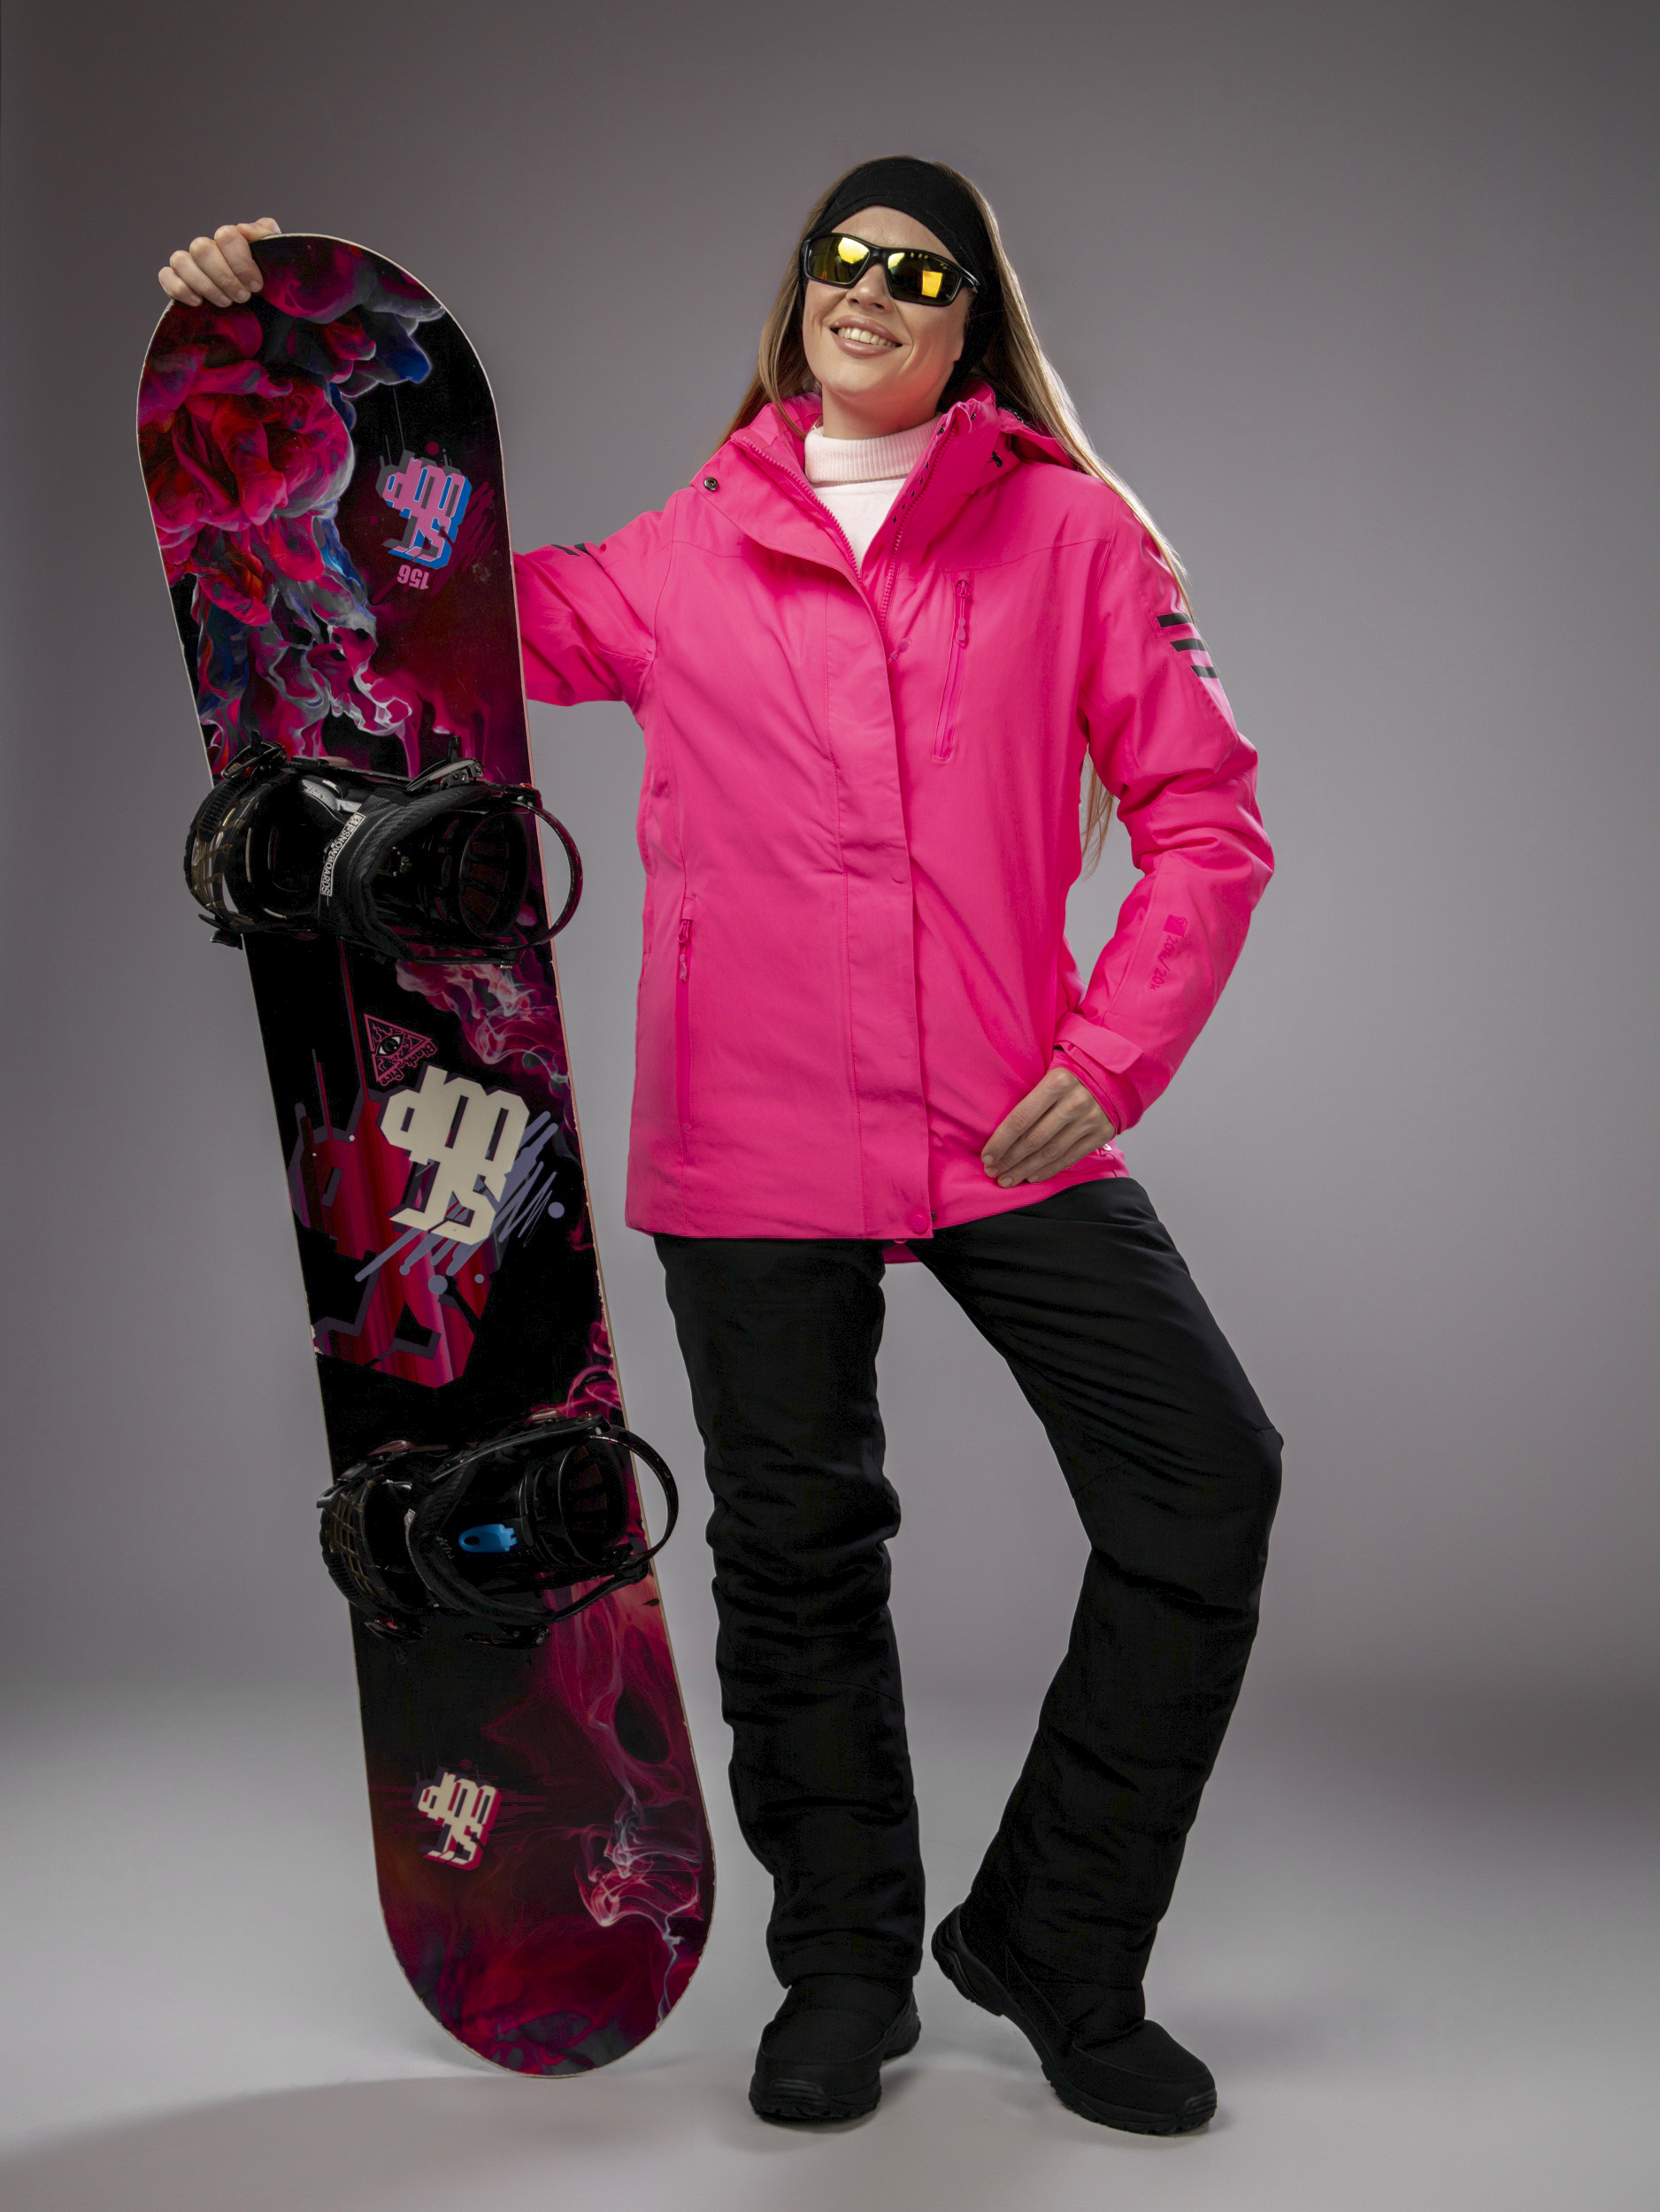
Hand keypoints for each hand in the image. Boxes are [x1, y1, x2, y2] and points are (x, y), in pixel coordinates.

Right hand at [158, 218, 281, 307]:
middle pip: (202, 249)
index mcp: (229, 240)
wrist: (266, 311)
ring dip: (205, 285)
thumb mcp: (275, 257)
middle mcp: (207, 248)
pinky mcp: (177, 281)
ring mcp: (190, 264)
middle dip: (224, 277)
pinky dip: (179, 288)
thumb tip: (243, 228)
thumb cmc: (269, 283)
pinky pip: (166, 275)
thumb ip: (265, 234)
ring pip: (181, 261)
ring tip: (224, 302)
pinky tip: (198, 302)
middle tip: (242, 297)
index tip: (256, 285)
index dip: (241, 262)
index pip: (226, 236)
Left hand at [982, 1067, 1114, 1187]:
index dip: (1001, 1141)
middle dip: (1009, 1159)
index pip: (1020, 1119)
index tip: (987, 1156)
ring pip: (1050, 1152)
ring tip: (1008, 1179)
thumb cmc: (1074, 1072)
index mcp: (1056, 1082)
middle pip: (1033, 1140)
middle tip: (993, 1172)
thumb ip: (1031, 1094)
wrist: (1115, 1073)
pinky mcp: (1102, 1133)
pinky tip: (1032, 1176)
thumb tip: (999, 1126)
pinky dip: (1049, 1170)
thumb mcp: (1051, 1070)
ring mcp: (1090, 1119)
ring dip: (1025, 1169)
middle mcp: (1074, 1102)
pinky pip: (1070, 1157)